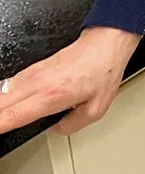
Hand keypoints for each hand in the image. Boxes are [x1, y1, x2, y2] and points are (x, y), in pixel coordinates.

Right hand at [0, 27, 141, 135]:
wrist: (105, 45)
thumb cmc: (103, 71)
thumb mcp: (96, 109)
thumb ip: (71, 125)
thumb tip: (55, 128)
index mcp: (51, 95)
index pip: (10, 116)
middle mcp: (37, 83)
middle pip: (0, 104)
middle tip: (1, 126)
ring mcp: (31, 73)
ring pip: (0, 93)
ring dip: (1, 106)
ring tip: (4, 117)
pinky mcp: (32, 68)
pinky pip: (9, 85)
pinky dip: (4, 97)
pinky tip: (8, 105)